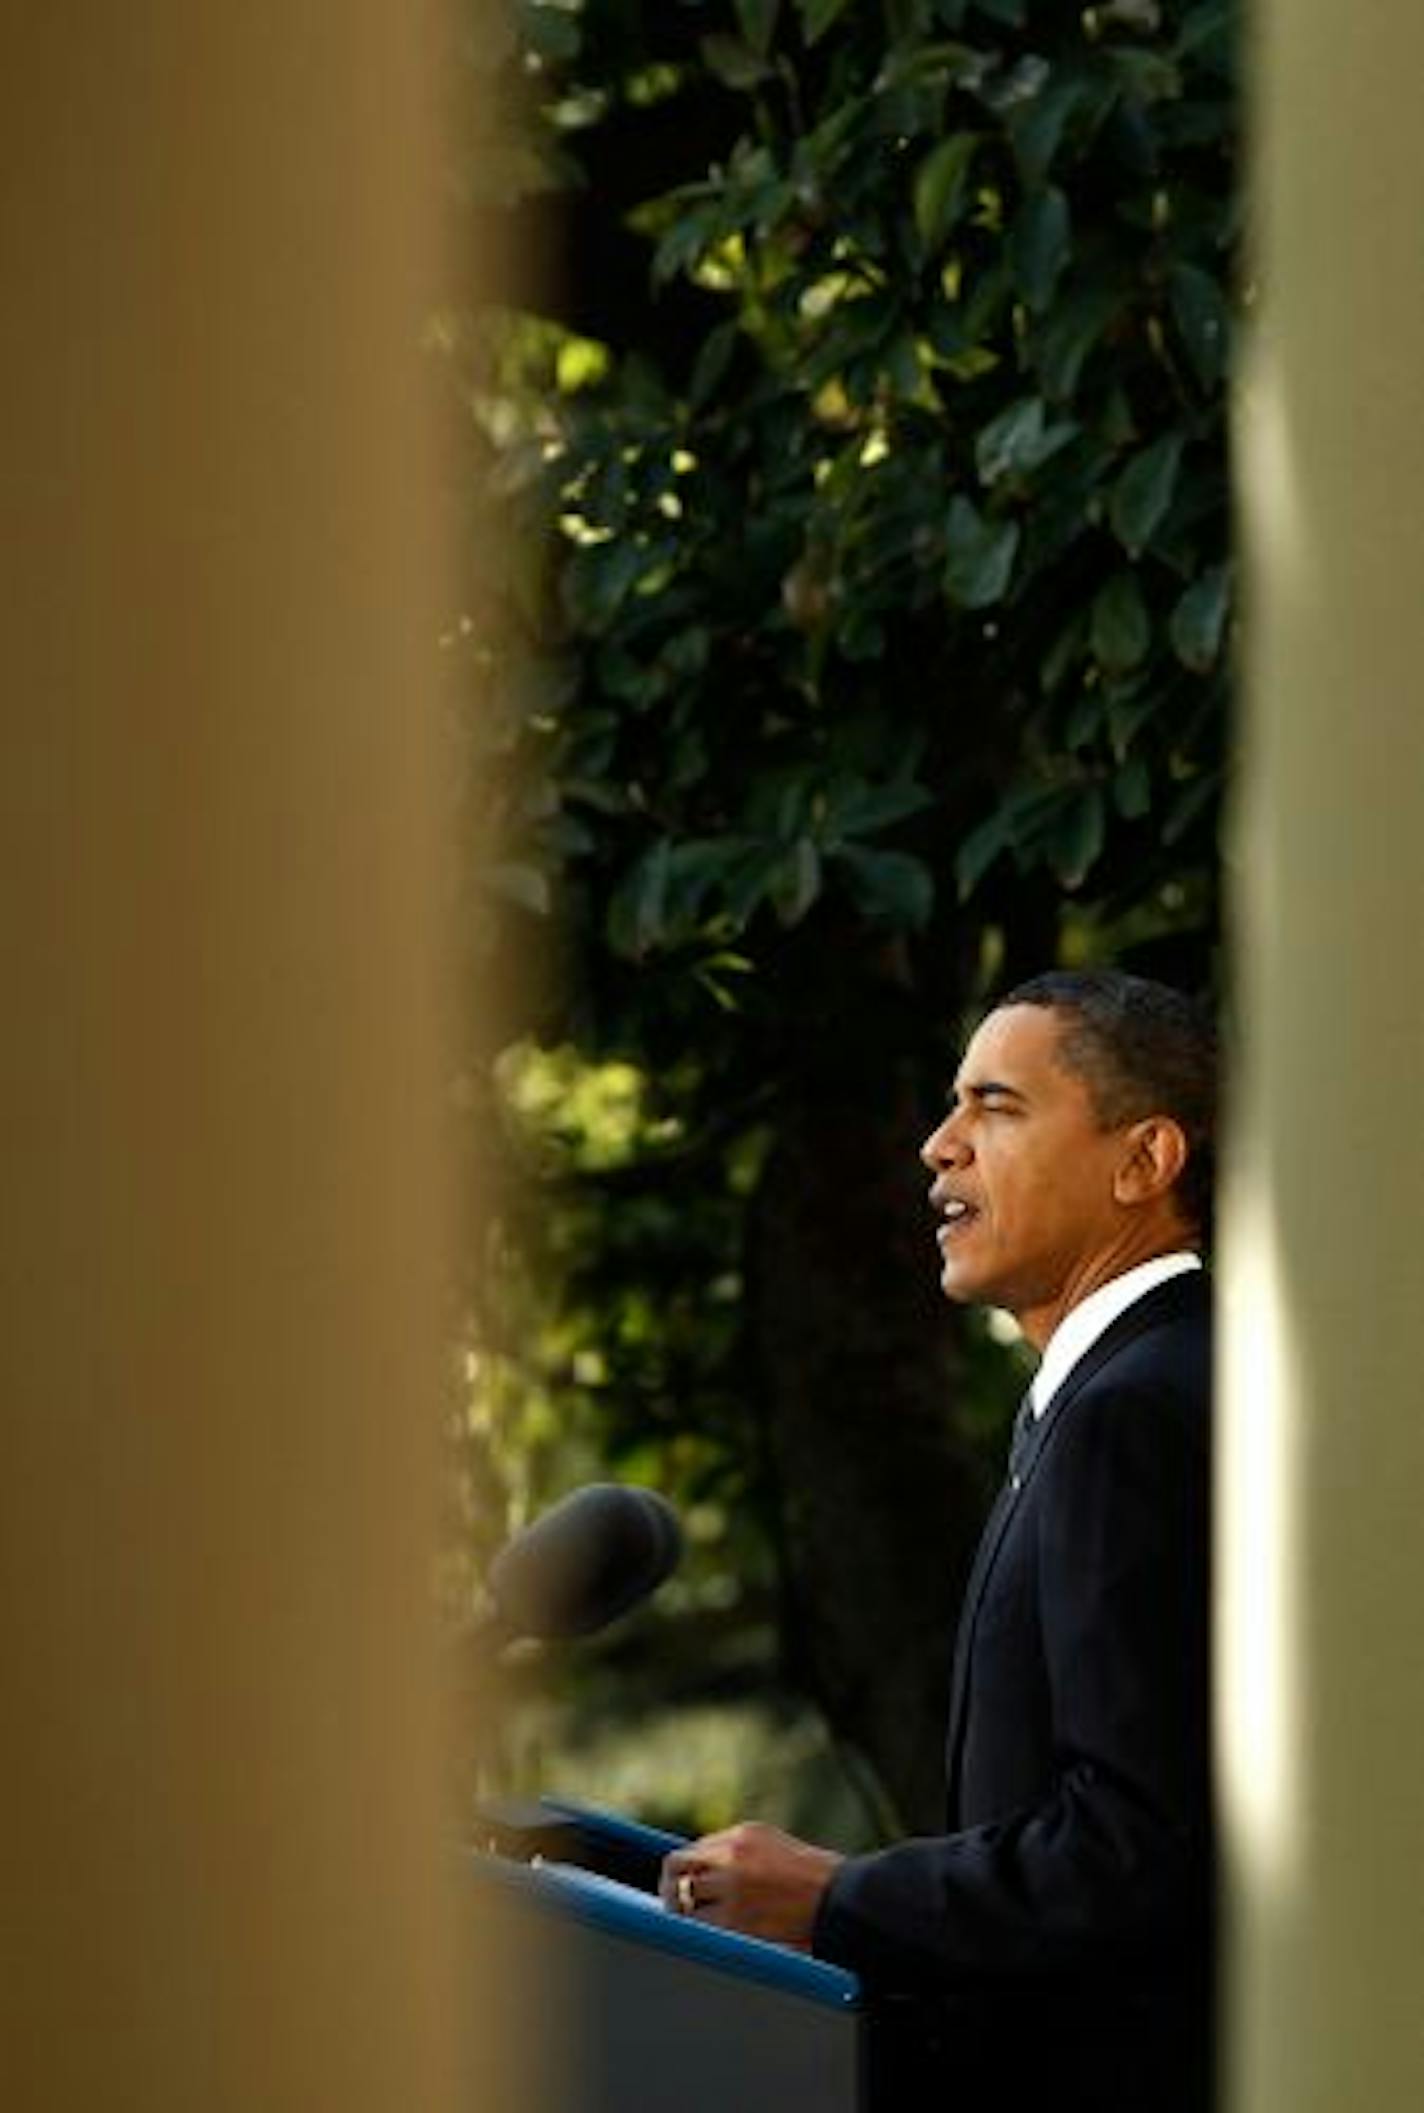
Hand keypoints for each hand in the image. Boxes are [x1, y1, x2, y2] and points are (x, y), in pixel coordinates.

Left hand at [659, 1821, 843, 1948]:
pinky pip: (703, 1927)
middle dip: (669, 1889)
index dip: (680, 1871)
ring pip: (684, 1902)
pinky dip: (701, 1932)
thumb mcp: (772, 1846)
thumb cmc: (811, 1876)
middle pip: (676, 1871)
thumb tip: (702, 1865)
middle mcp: (731, 1857)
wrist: (839, 1900)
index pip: (689, 1851)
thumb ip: (736, 1851)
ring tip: (689, 1925)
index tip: (675, 1883)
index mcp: (741, 1835)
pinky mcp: (738, 1921)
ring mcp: (733, 1889)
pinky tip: (708, 1936)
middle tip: (670, 1904)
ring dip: (683, 1914)